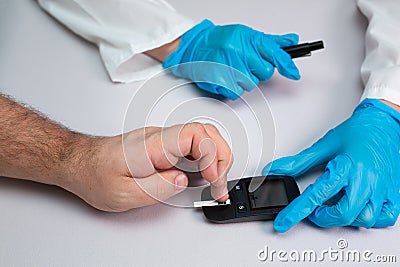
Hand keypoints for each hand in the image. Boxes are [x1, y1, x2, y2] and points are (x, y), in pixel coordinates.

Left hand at [66, 123, 231, 211]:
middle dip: (222, 157)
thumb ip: (157, 187)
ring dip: (215, 160)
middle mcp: (160, 137)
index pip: (195, 134)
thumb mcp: (123, 193)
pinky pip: (192, 148)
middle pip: (206, 133)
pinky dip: (205, 162)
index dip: (212, 154)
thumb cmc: (94, 174)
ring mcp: (163, 140)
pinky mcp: (163, 147)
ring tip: (215, 185)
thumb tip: (184, 180)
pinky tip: (202, 178)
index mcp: (152, 145)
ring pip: (202, 139)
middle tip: (219, 185)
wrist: (79, 162)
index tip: (213, 178)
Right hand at [162, 19, 299, 99]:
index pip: (275, 53)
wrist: (193, 47)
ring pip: (251, 85)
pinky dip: (232, 88)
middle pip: (264, 73)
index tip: (294, 73)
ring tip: (231, 69)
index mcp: (248, 39)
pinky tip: (225, 77)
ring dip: (243, 80)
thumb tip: (292, 41)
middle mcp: (239, 52)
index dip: (287, 64)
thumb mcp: (245, 35)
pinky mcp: (221, 82)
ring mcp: (230, 67)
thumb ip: (270, 41)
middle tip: (244, 64)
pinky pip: (237, 93)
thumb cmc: (219, 41)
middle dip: (256, 71)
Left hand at [262, 99, 399, 231]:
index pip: (315, 195)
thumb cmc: (357, 132)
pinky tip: (359, 210)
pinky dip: (370, 220)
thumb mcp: (323, 146)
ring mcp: (380, 188)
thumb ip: (298, 163)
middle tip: (315, 211)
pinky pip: (385, 218)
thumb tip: (274, 170)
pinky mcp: (392, 193)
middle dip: (323, 218)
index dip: (295, 212)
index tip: (283, 222)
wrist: (383, 125)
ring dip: (345, 219)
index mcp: (345, 167)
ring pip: (365, 220)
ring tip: (335, 207)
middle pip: (343, 214)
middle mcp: (364, 180)